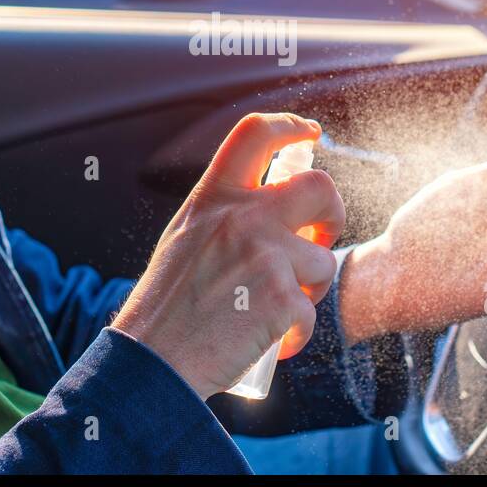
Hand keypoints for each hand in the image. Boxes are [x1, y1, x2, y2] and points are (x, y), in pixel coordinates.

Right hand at [112, 113, 343, 398]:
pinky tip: (276, 340)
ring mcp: (266, 256)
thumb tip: (270, 199)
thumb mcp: (186, 236)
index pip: (256, 134)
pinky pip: (312, 312)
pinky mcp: (283, 300)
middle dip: (332, 214)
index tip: (309, 132)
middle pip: (320, 187)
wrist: (154, 361)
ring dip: (310, 288)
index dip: (290, 125)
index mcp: (214, 198)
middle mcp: (243, 217)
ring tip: (278, 307)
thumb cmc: (166, 305)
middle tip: (318, 238)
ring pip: (324, 261)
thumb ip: (225, 212)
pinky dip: (298, 332)